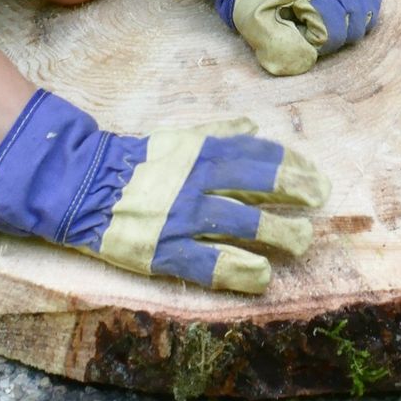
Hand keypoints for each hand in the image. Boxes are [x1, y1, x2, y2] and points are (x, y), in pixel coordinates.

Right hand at [0, 90, 328, 293]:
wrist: (83, 185)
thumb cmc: (136, 162)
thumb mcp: (178, 139)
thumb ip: (217, 134)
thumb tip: (251, 126)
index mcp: (200, 152)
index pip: (257, 156)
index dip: (290, 167)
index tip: (316, 178)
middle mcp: (196, 182)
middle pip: (256, 186)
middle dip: (292, 194)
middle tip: (318, 205)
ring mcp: (182, 217)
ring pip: (240, 223)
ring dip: (276, 231)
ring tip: (301, 240)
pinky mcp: (164, 249)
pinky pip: (207, 262)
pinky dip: (237, 268)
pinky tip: (261, 275)